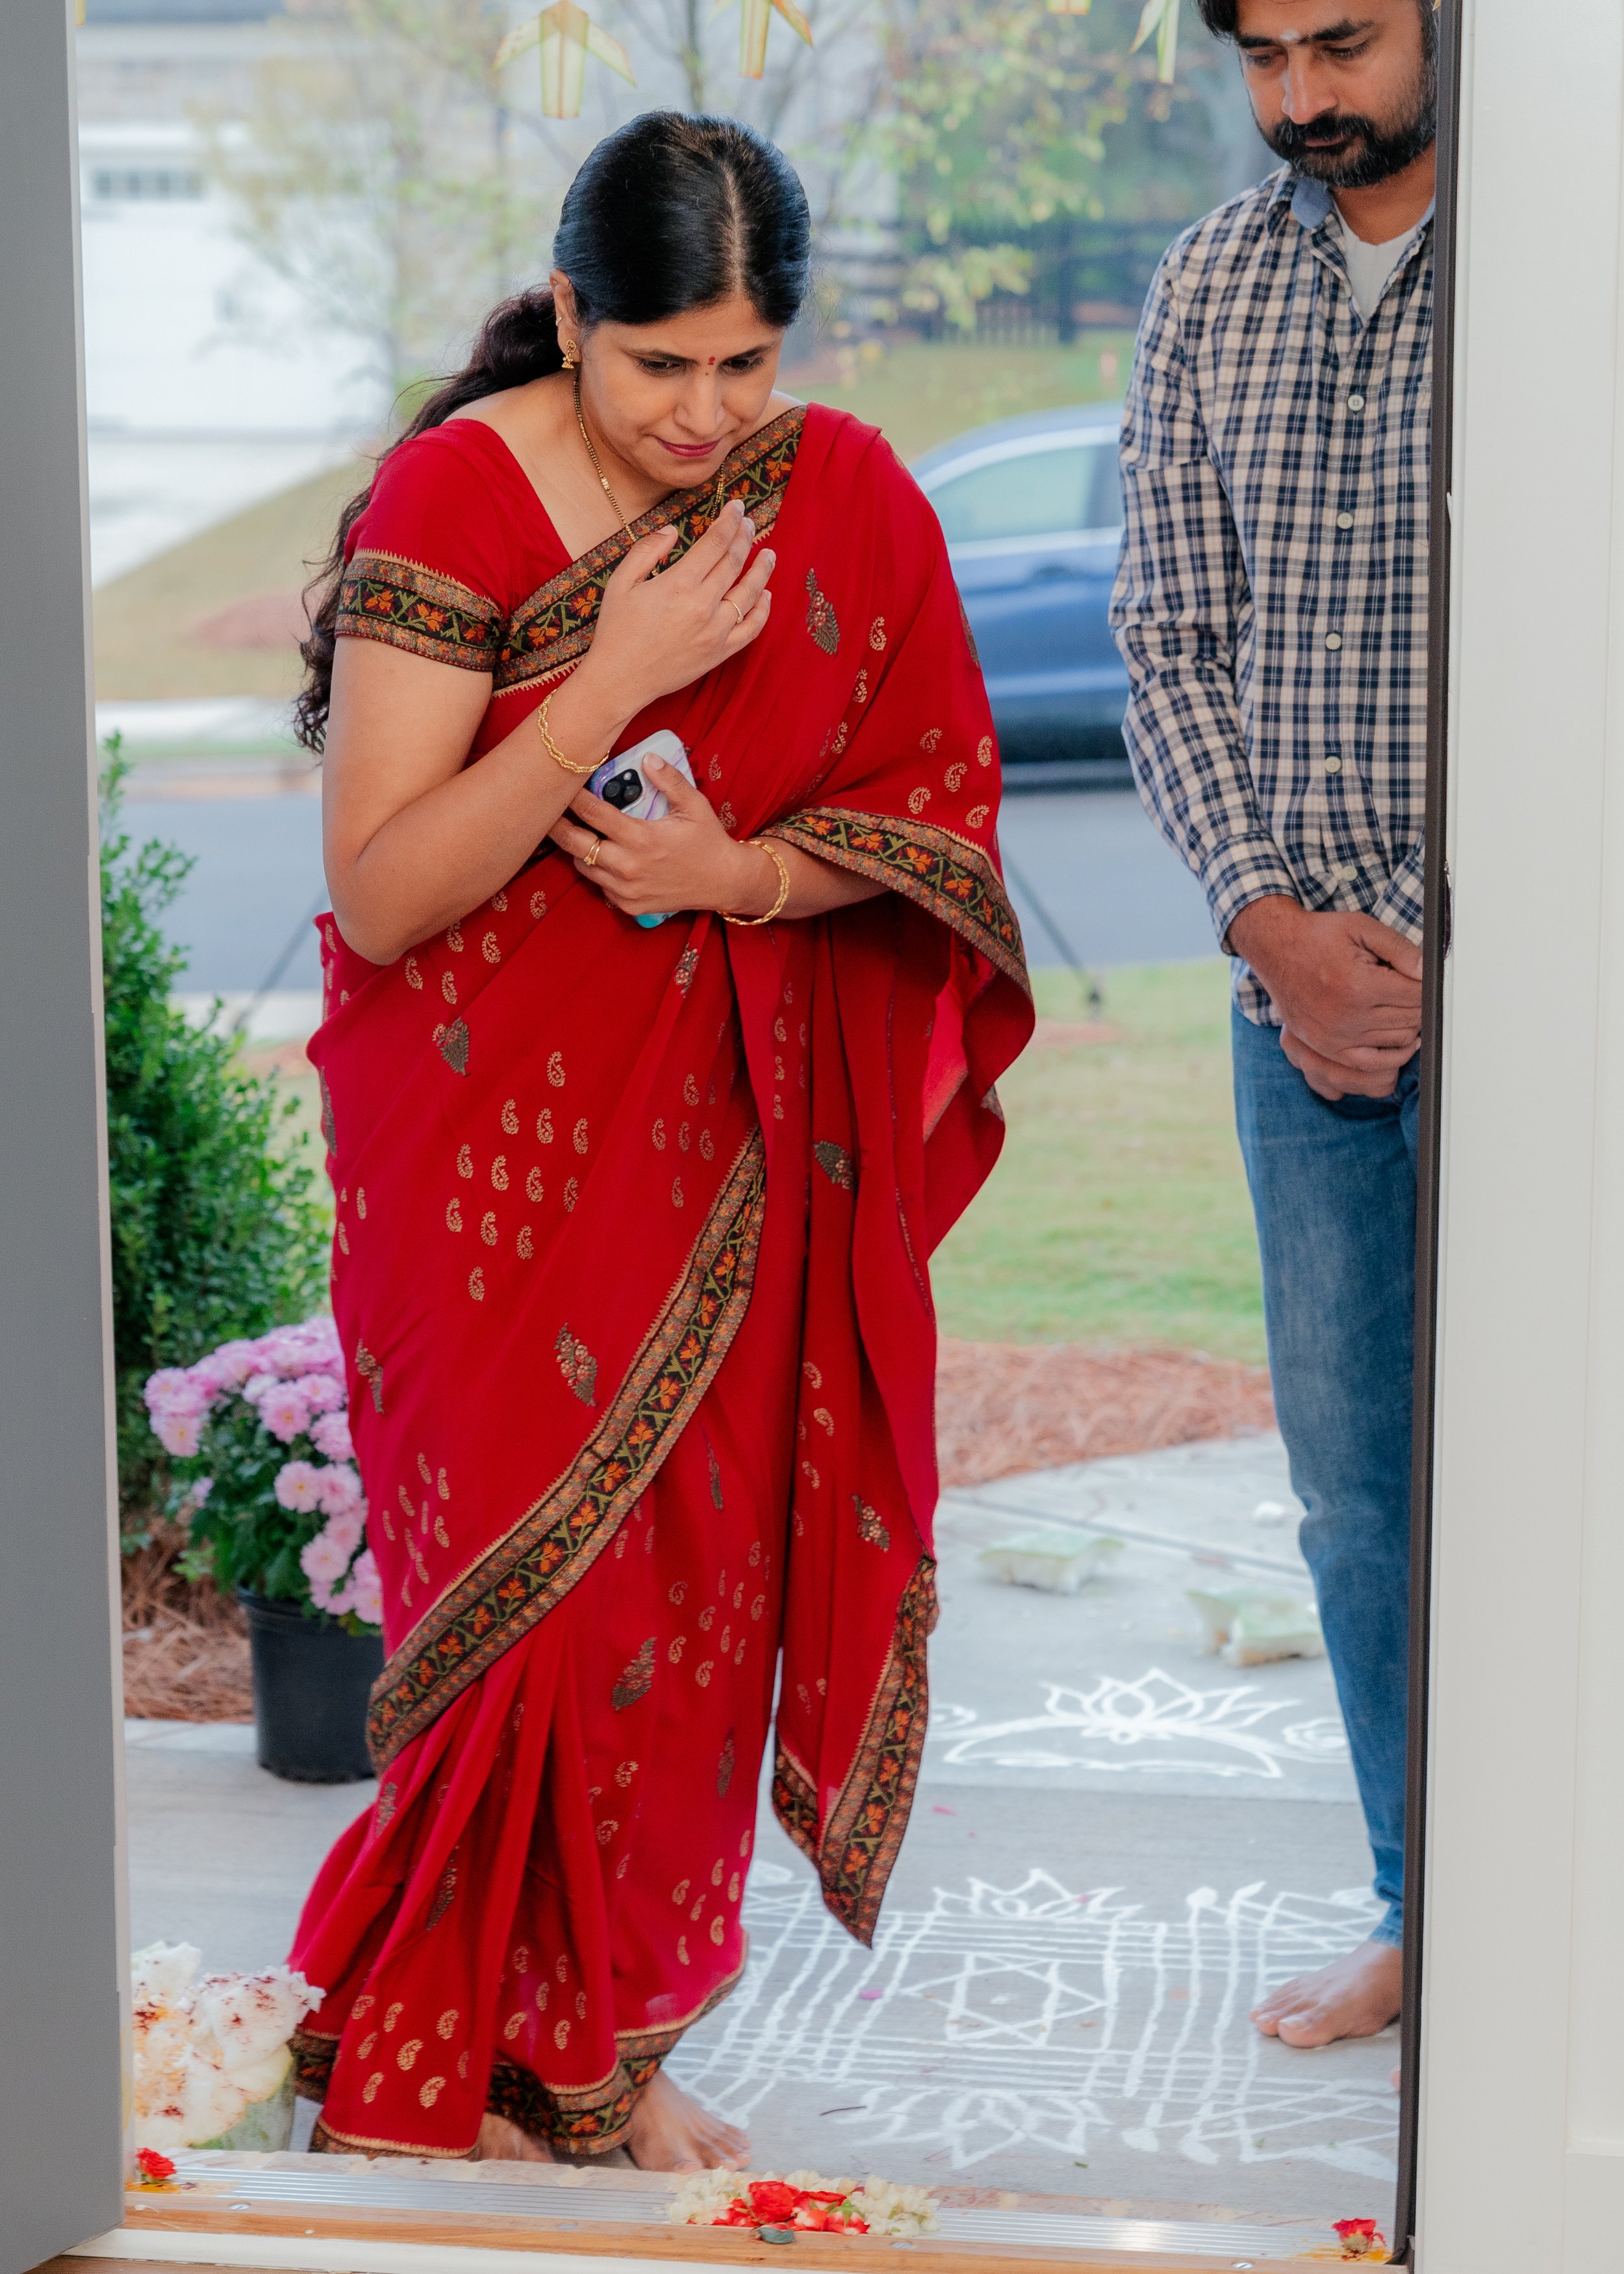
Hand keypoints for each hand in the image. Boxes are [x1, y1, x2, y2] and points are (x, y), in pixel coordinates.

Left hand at [549, 755, 770, 920]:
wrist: (724, 882)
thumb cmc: (709, 841)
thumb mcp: (695, 806)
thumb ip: (669, 780)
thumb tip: (647, 757)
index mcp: (641, 837)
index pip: (593, 812)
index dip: (573, 797)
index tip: (562, 785)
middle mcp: (628, 866)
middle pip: (576, 844)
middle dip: (557, 826)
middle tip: (547, 813)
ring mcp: (626, 889)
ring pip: (583, 866)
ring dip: (577, 849)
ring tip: (576, 832)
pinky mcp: (629, 905)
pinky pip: (599, 887)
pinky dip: (596, 871)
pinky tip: (601, 858)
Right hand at [572, 499, 773, 726]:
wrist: (619, 679)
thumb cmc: (616, 630)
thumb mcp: (621, 582)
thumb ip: (647, 550)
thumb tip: (673, 530)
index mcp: (679, 584)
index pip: (715, 543)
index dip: (729, 521)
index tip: (736, 507)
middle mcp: (703, 606)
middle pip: (734, 562)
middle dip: (745, 537)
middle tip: (749, 523)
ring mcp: (715, 632)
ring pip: (749, 594)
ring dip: (762, 570)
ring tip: (769, 554)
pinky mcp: (719, 653)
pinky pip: (751, 630)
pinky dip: (762, 610)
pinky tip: (765, 595)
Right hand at [1228, 897, 1421, 1095]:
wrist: (1275, 949)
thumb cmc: (1318, 937)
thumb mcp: (1362, 927)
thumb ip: (1400, 949)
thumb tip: (1429, 972)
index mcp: (1359, 985)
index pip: (1417, 997)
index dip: (1429, 988)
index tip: (1426, 981)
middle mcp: (1347, 1016)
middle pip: (1411, 1020)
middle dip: (1421, 1006)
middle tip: (1414, 991)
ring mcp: (1335, 1037)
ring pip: (1397, 1042)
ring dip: (1409, 1027)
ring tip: (1404, 1009)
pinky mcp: (1326, 1047)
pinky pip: (1370, 1063)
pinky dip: (1391, 1056)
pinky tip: (1399, 1041)